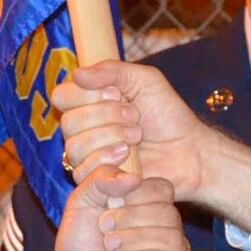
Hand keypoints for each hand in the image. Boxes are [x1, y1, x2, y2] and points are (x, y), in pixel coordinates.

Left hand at [47, 168, 190, 250]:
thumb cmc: (79, 247)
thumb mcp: (81, 203)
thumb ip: (101, 179)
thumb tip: (132, 176)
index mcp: (147, 207)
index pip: (162, 188)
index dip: (137, 192)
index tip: (108, 203)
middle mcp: (164, 230)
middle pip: (169, 212)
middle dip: (132, 217)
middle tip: (104, 227)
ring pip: (173, 238)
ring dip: (136, 239)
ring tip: (110, 246)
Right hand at [55, 61, 250, 228]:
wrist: (188, 150)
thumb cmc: (167, 114)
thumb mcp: (144, 80)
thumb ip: (112, 70)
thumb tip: (77, 74)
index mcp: (88, 102)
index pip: (62, 96)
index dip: (87, 94)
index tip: (117, 94)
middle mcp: (83, 129)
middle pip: (69, 122)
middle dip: (107, 116)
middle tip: (135, 117)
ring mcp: (87, 156)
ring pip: (75, 146)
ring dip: (111, 136)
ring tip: (137, 136)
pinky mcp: (95, 180)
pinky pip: (84, 170)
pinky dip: (110, 158)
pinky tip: (131, 156)